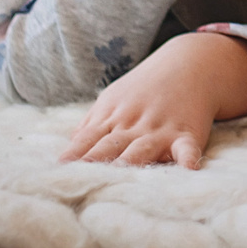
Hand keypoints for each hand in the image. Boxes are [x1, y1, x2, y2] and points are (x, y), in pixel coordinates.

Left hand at [61, 32, 246, 168]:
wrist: (189, 64)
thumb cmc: (145, 88)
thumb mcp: (112, 99)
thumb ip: (90, 126)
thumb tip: (66, 152)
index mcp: (111, 117)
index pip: (86, 140)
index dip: (73, 156)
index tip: (58, 174)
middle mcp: (132, 124)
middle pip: (109, 147)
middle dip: (94, 164)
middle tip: (80, 183)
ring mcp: (159, 129)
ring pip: (141, 149)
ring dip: (130, 163)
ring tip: (120, 180)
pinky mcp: (187, 133)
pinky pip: (186, 147)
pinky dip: (188, 157)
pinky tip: (189, 168)